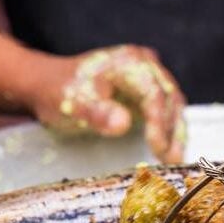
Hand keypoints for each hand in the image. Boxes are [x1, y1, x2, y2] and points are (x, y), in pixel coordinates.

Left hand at [29, 46, 186, 163]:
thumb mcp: (73, 103)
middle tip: (170, 159)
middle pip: (170, 98)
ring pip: (173, 105)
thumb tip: (124, 124)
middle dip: (172, 130)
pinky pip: (166, 111)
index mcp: (129, 62)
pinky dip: (170, 130)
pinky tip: (170, 151)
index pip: (154, 92)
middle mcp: (145, 65)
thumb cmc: (60, 91)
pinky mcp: (147, 92)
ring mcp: (148, 77)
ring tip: (174, 160)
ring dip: (175, 133)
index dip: (159, 121)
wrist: (49, 84)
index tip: (157, 147)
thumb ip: (98, 113)